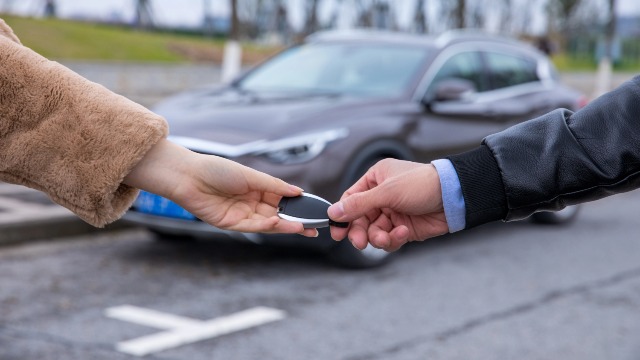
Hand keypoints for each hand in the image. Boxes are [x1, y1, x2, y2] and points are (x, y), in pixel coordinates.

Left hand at [124, 139, 317, 236]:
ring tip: (302, 227)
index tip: (314, 210)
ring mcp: (242, 214)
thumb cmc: (217, 169)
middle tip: (314, 227)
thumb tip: (298, 192)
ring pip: (268, 223)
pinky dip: (267, 226)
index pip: (283, 199)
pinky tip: (279, 222)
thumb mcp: (250, 175)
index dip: (298, 205)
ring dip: (285, 226)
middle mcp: (252, 202)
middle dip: (296, 221)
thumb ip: (274, 185)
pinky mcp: (231, 224)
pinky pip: (253, 227)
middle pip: (279, 214)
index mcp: (258, 188)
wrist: (188, 176)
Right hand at [328, 159, 448, 251]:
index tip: (338, 232)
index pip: (351, 199)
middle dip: (360, 232)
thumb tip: (334, 212)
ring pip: (374, 232)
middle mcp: (382, 196)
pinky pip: (390, 239)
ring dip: (378, 237)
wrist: (454, 197)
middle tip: (360, 242)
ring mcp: (393, 213)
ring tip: (388, 236)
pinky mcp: (404, 228)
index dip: (342, 216)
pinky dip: (394, 239)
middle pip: (360, 220)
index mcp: (375, 179)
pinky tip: (404, 232)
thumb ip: (359, 204)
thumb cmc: (423, 184)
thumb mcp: (387, 192)